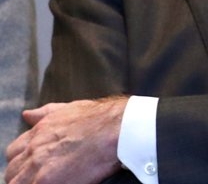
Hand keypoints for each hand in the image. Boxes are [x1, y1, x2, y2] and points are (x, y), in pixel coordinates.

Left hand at [5, 97, 127, 183]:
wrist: (117, 128)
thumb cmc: (100, 119)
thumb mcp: (69, 109)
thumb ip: (46, 113)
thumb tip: (27, 114)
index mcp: (38, 133)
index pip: (13, 153)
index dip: (22, 161)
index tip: (33, 166)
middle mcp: (33, 150)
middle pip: (12, 172)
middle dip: (23, 176)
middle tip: (41, 177)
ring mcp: (38, 168)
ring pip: (17, 183)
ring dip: (30, 183)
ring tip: (50, 181)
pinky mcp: (47, 181)